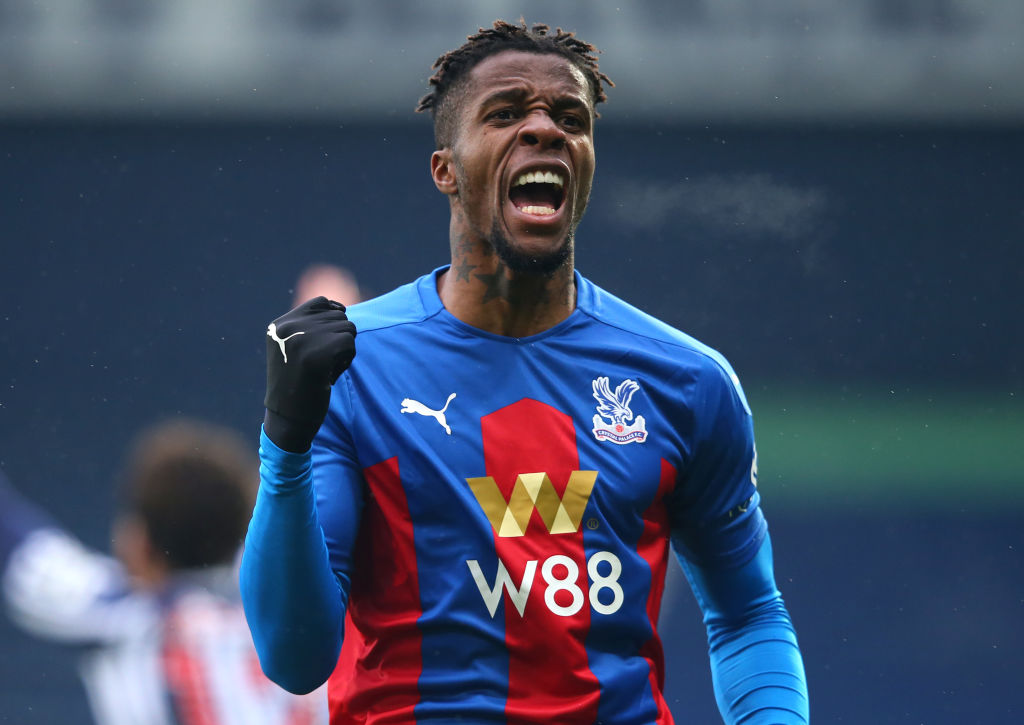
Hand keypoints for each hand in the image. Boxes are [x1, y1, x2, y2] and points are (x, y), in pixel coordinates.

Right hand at [263, 296, 355, 451]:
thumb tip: (341, 308)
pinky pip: (350, 343)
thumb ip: (311, 327)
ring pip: (347, 328)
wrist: (288, 419)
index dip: (335, 318)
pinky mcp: (317, 354)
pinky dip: (347, 360)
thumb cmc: (297, 385)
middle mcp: (288, 327)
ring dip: (345, 349)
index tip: (330, 343)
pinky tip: (331, 376)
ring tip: (327, 369)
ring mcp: (301, 339)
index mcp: (279, 325)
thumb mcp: (295, 349)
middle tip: (324, 363)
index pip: (320, 302)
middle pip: (338, 315)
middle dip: (339, 338)